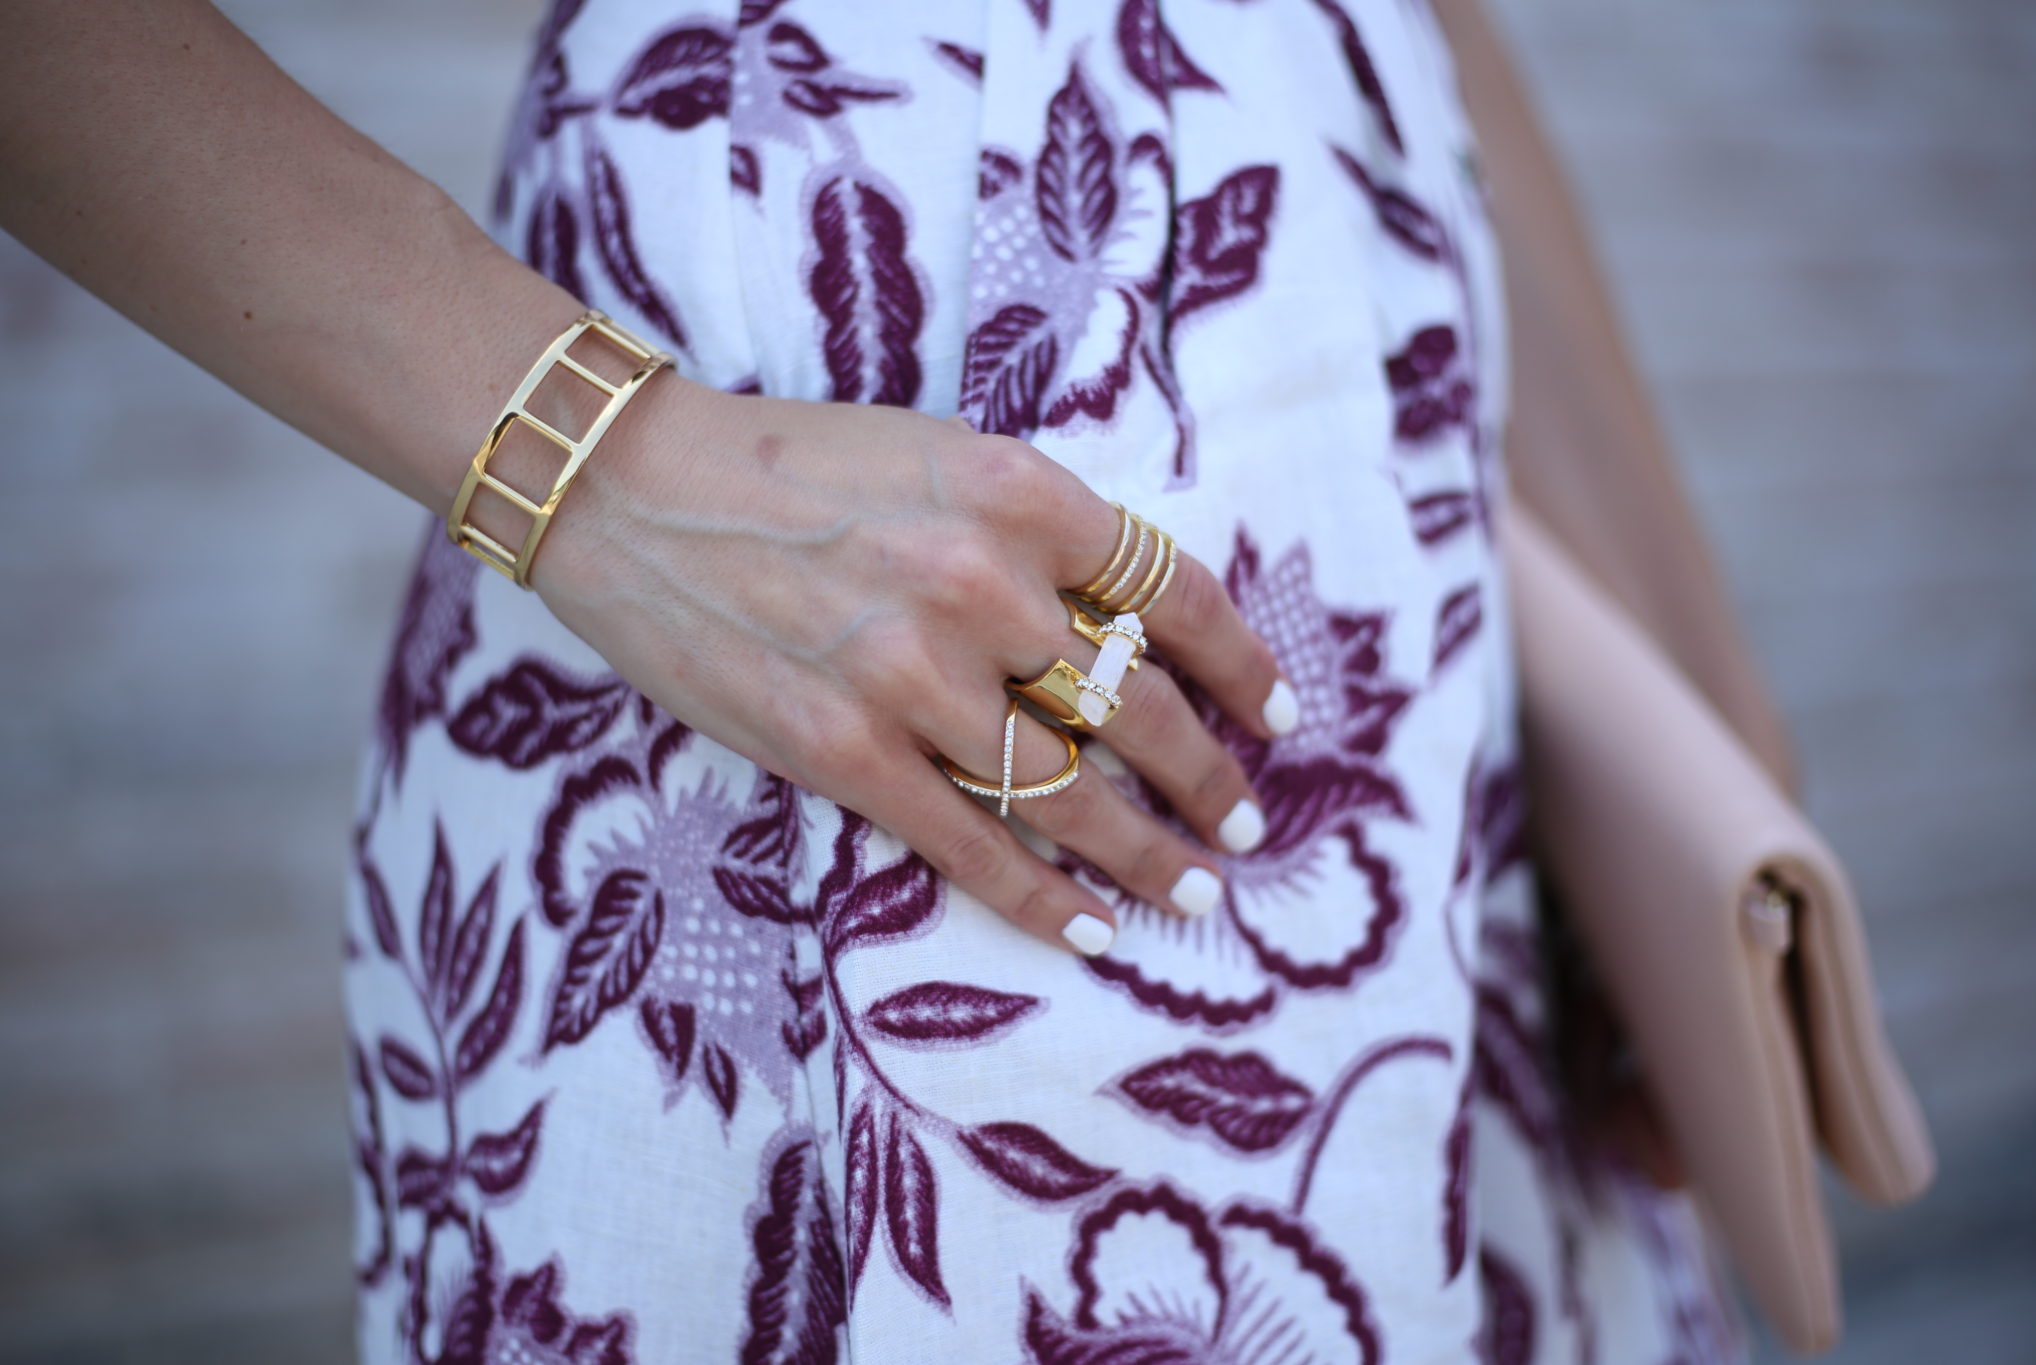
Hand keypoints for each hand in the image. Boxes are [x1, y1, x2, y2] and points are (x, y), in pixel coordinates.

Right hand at [524, 375, 1297, 955]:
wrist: (634, 490)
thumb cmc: (795, 465)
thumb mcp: (943, 456)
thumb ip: (1041, 533)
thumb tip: (1138, 630)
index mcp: (1018, 490)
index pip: (1176, 593)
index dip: (1246, 668)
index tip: (1279, 718)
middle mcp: (980, 581)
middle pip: (1139, 709)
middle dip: (1208, 781)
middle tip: (1243, 825)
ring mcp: (909, 674)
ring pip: (1066, 791)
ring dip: (1146, 857)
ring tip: (1193, 892)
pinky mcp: (840, 750)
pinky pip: (969, 845)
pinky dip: (1043, 900)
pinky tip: (1094, 932)